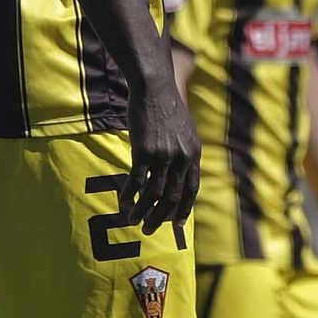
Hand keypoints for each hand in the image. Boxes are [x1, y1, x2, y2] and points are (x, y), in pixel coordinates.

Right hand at [123, 72, 200, 233]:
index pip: (191, 189)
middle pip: (172, 196)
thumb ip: (184, 151)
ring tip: (133, 221)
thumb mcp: (184, 130)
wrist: (154, 87)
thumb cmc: (166, 106)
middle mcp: (181, 158)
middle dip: (160, 216)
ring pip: (153, 192)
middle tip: (149, 229)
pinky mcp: (144, 151)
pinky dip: (129, 195)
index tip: (177, 224)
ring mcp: (163, 155)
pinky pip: (136, 180)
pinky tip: (123, 202)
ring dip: (143, 210)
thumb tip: (180, 168)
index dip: (184, 208)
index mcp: (193, 154)